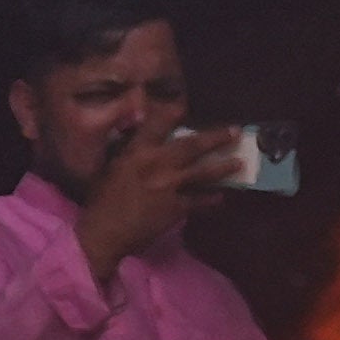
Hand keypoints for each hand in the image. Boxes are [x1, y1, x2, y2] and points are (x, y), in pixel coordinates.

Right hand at [73, 128, 243, 275]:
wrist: (104, 233)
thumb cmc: (100, 201)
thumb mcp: (108, 168)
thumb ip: (125, 152)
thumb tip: (134, 138)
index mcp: (137, 151)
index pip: (158, 124)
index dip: (172, 113)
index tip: (184, 106)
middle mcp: (157, 163)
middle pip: (192, 145)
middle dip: (215, 137)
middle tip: (234, 131)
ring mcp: (169, 186)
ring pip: (202, 172)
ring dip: (222, 167)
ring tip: (239, 162)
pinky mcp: (176, 208)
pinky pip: (198, 201)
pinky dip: (210, 200)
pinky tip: (220, 197)